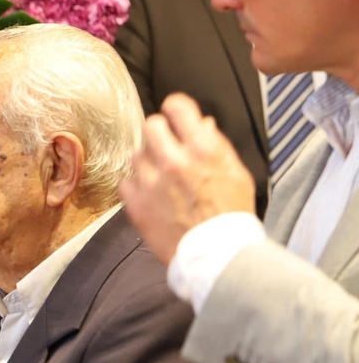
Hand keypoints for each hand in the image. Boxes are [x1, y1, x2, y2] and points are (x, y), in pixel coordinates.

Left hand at [119, 94, 255, 265]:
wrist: (217, 254)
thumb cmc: (232, 214)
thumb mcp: (237, 173)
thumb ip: (217, 145)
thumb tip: (202, 124)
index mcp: (203, 150)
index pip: (177, 107)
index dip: (175, 108)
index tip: (175, 114)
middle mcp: (174, 161)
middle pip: (150, 126)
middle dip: (159, 132)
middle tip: (166, 145)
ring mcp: (151, 182)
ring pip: (136, 154)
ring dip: (147, 160)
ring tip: (161, 176)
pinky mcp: (136, 203)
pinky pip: (125, 182)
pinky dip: (135, 186)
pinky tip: (150, 194)